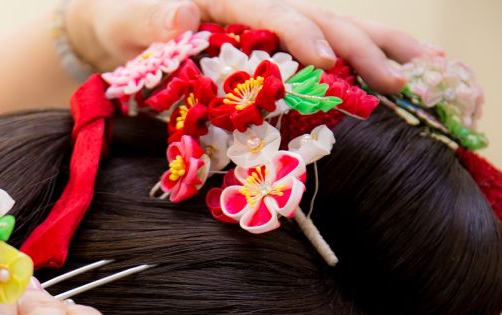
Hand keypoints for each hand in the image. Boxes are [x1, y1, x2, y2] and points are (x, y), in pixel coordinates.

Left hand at [66, 0, 434, 92]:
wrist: (117, 26)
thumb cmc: (122, 22)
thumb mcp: (127, 21)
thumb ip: (154, 21)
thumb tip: (183, 13)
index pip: (273, 12)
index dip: (301, 35)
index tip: (325, 62)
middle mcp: (258, 6)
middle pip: (320, 19)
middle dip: (358, 49)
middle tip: (395, 82)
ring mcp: (270, 24)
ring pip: (336, 28)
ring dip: (378, 51)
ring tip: (423, 74)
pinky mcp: (274, 44)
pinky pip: (323, 50)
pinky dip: (361, 60)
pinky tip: (398, 75)